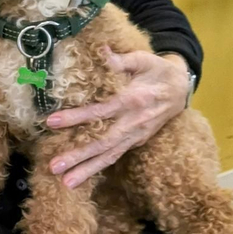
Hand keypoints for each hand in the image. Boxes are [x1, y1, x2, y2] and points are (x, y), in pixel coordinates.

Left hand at [47, 51, 189, 186]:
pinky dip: (98, 169)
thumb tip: (101, 50)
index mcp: (133, 100)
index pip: (100, 111)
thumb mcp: (143, 59)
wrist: (181, 88)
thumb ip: (121, 59)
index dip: (76, 117)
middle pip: (103, 143)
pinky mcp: (135, 142)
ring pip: (109, 156)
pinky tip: (80, 179)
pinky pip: (114, 157)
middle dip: (79, 156)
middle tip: (54, 167)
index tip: (51, 122)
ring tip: (65, 184)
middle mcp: (134, 122)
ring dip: (87, 170)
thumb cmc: (156, 71)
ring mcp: (136, 136)